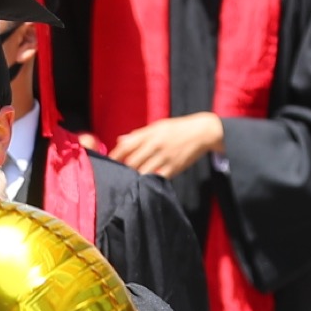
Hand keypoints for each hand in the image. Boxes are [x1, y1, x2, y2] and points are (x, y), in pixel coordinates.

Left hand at [109, 112, 224, 180]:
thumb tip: (120, 140)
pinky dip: (150, 181)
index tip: (109, 162)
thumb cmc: (177, 128)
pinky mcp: (174, 168)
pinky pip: (158, 178)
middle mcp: (155, 145)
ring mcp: (165, 158)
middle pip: (132, 162)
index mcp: (149, 134)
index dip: (115, 156)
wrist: (202, 132)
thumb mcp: (157, 126)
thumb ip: (138, 135)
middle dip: (124, 169)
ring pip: (143, 172)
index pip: (126, 146)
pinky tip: (145, 184)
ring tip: (130, 181)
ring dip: (135, 177)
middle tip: (119, 174)